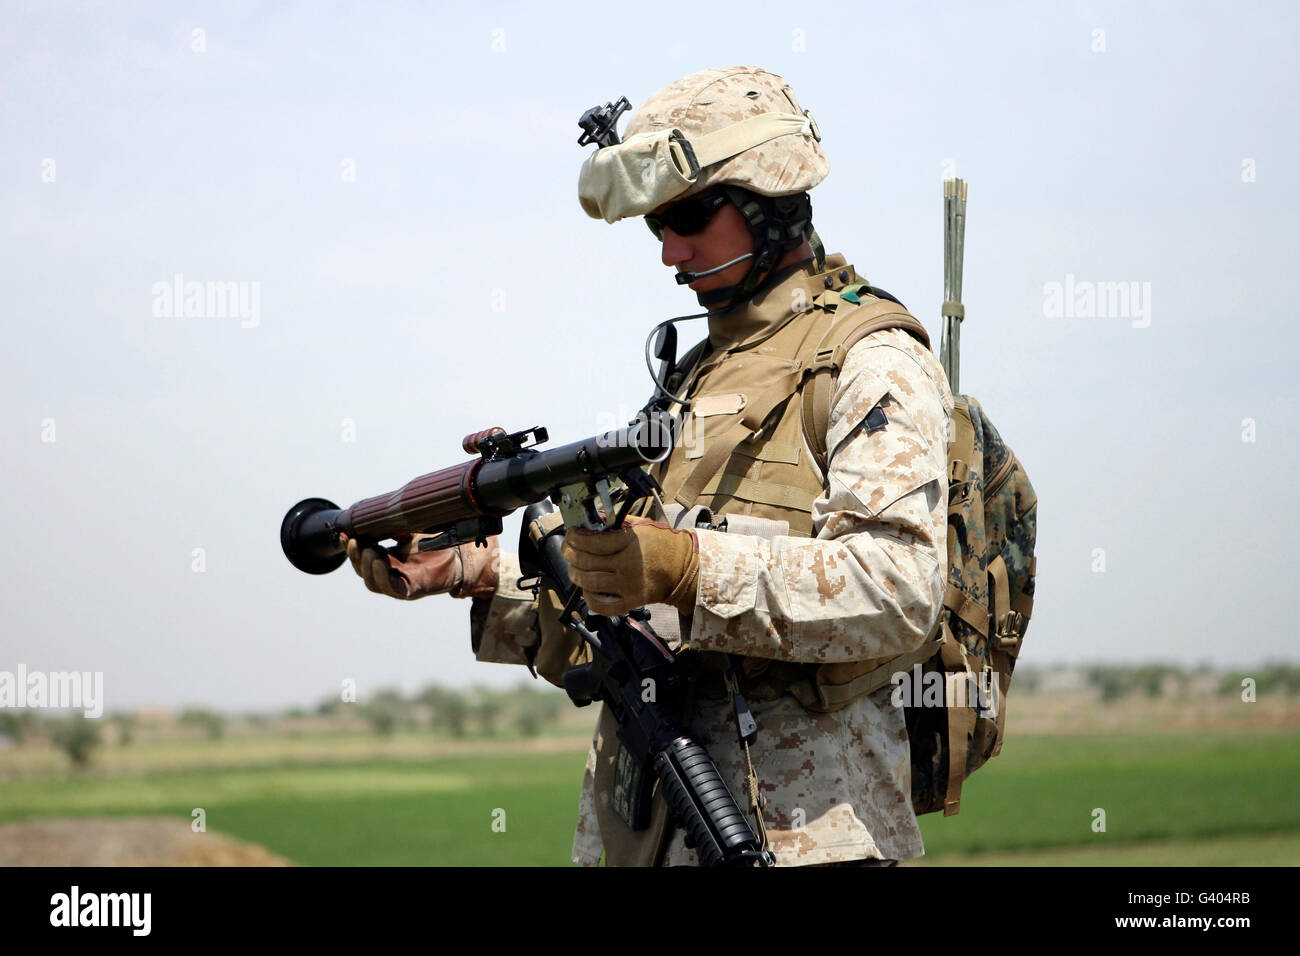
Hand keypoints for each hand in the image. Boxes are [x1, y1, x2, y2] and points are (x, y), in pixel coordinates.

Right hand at [343, 533, 498, 600]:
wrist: (462, 556)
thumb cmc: (438, 544)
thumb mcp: (412, 530)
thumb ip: (395, 524)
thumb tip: (376, 511)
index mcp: (388, 560)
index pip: (363, 557)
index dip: (352, 549)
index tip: (346, 534)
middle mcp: (391, 574)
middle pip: (363, 571)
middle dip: (356, 557)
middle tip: (357, 542)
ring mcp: (399, 584)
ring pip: (373, 582)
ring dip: (367, 567)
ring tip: (369, 551)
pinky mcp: (411, 591)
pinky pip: (391, 588)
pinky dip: (382, 578)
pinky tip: (380, 564)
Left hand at [561, 516, 698, 615]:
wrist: (683, 568)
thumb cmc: (662, 545)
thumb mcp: (641, 526)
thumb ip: (616, 523)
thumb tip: (593, 519)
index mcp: (630, 543)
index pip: (593, 542)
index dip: (575, 538)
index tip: (571, 534)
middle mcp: (628, 565)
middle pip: (587, 562)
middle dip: (570, 554)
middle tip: (568, 549)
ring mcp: (628, 586)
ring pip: (590, 582)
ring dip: (575, 574)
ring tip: (574, 568)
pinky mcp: (631, 602)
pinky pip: (602, 605)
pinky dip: (589, 598)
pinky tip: (587, 588)